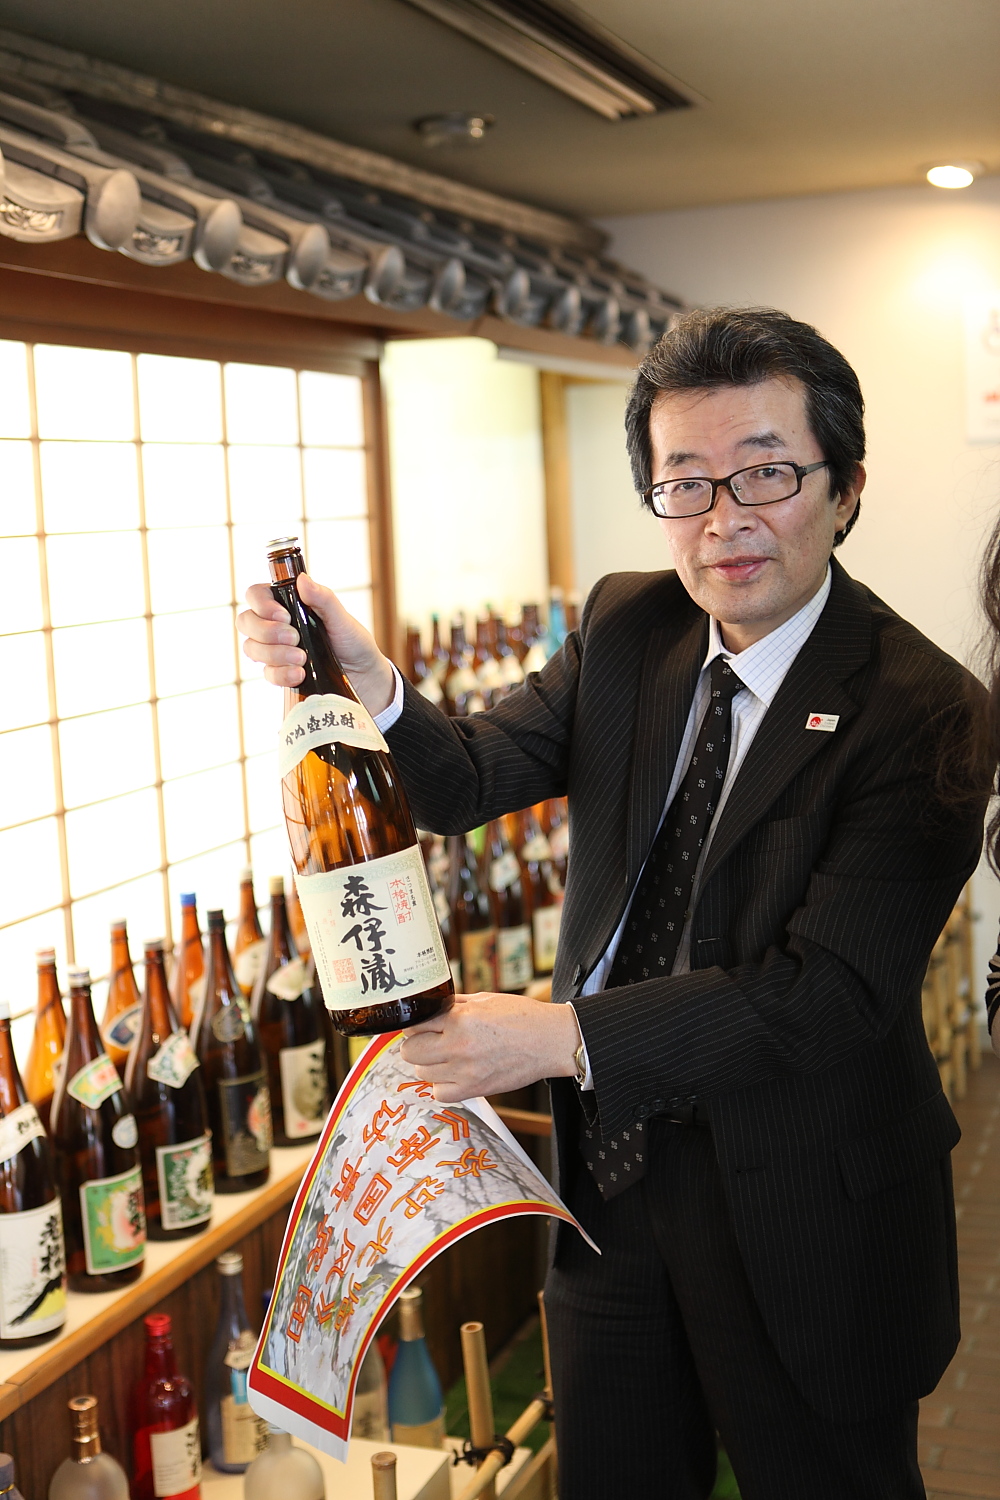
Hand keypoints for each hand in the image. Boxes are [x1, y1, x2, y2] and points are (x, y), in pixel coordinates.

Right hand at [237, 573, 395, 715]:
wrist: (364, 676)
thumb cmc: (353, 642)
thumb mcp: (342, 619)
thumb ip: (323, 599)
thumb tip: (303, 579)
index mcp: (288, 603)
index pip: (256, 595)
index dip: (261, 604)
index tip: (284, 615)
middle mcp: (276, 624)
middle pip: (246, 621)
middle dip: (266, 631)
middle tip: (294, 637)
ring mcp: (276, 649)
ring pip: (251, 648)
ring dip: (274, 654)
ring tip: (301, 658)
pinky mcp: (281, 672)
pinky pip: (267, 673)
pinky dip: (281, 674)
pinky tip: (299, 674)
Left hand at [399, 993, 581, 1101]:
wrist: (549, 1041)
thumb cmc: (521, 1016)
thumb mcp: (484, 999)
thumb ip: (453, 1005)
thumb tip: (429, 1007)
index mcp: (460, 1018)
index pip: (415, 1024)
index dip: (416, 1024)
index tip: (422, 1025)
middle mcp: (459, 1045)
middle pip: (411, 1051)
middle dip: (416, 1044)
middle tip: (429, 1041)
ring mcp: (466, 1070)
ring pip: (422, 1073)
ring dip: (429, 1064)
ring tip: (445, 1057)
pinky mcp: (475, 1089)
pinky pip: (439, 1094)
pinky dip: (442, 1085)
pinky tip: (453, 1074)